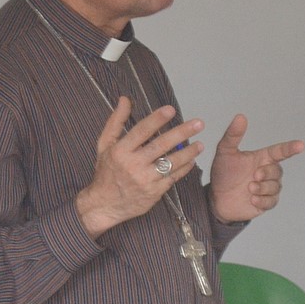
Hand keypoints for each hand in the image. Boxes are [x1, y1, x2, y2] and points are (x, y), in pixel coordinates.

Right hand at [76, 97, 204, 237]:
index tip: (171, 109)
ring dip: (188, 152)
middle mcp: (133, 165)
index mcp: (120, 151)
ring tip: (200, 144)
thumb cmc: (106, 171)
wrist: (104, 204)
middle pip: (160, 145)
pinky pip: (172, 178)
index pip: (141, 131)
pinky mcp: (153, 193)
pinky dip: (184, 169)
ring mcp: (144, 180)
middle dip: (181, 133)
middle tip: (198, 124)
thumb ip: (116, 121)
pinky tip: (192, 160)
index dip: (156, 119)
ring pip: (170, 163)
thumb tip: (125, 99)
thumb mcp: (104, 144)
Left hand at [209, 114, 304, 222]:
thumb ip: (233, 135)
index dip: (290, 148)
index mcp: (261, 158)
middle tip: (254, 176)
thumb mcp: (224, 151)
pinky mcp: (265, 202)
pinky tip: (252, 199)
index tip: (301, 145)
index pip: (279, 151)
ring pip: (275, 187)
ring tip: (249, 188)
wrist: (216, 197)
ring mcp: (267, 188)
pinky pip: (272, 201)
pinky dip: (262, 200)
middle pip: (277, 170)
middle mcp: (267, 171)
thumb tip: (241, 116)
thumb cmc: (222, 172)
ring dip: (262, 188)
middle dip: (267, 173)